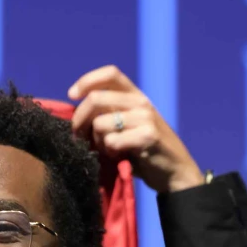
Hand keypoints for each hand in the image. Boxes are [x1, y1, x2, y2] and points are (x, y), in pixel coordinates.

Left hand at [68, 65, 203, 193]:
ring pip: (100, 123)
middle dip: (79, 120)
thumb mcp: (127, 126)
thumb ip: (108, 114)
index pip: (110, 73)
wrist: (175, 172)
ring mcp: (146, 118)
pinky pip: (111, 141)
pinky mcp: (148, 136)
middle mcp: (141, 102)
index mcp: (136, 95)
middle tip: (78, 136)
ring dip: (96, 141)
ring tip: (107, 150)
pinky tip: (118, 157)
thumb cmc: (144, 151)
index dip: (86, 81)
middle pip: (95, 99)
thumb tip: (75, 113)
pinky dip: (108, 152)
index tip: (71, 95)